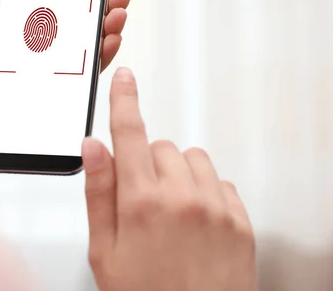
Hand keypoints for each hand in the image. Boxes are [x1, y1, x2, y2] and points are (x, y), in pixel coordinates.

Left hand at [0, 0, 132, 185]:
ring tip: (118, 13)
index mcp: (9, 37)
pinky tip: (108, 45)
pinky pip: (76, 87)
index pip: (51, 9)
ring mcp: (37, 83)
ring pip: (81, 56)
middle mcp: (28, 58)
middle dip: (101, 8)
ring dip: (105, 32)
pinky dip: (96, 65)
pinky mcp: (43, 106)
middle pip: (73, 30)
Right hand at [82, 68, 256, 290]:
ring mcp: (216, 207)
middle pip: (159, 146)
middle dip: (145, 163)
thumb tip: (92, 146)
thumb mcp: (104, 252)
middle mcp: (182, 197)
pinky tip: (194, 221)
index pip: (129, 134)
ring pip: (191, 159)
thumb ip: (98, 193)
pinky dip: (203, 191)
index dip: (124, 100)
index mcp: (141, 202)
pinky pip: (219, 182)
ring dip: (176, 173)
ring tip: (168, 211)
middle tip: (139, 201)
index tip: (125, 78)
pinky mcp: (240, 220)